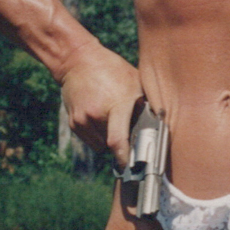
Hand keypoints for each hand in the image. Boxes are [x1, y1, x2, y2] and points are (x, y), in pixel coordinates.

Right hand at [59, 48, 145, 168]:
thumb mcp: (135, 83)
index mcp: (116, 104)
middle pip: (113, 144)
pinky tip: (99, 115)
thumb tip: (155, 133)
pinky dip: (97, 133)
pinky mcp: (74, 123)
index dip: (125, 158)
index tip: (131, 168)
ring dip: (108, 137)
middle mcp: (96, 114)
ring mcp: (83, 120)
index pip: (118, 141)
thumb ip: (144, 107)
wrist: (78, 61)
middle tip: (126, 124)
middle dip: (122, 140)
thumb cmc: (113, 70)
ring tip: (110, 116)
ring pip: (101, 144)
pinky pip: (91, 139)